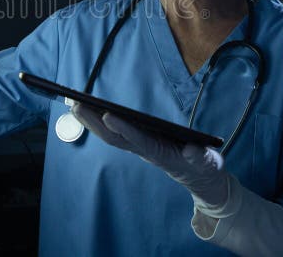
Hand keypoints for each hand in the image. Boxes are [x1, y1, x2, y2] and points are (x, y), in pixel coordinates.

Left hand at [72, 104, 228, 209]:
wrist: (199, 177)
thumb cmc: (204, 167)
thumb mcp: (207, 163)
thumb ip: (200, 157)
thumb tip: (192, 150)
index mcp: (161, 153)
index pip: (138, 139)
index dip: (123, 128)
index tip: (108, 115)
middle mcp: (145, 150)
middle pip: (114, 137)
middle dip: (95, 122)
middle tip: (77, 104)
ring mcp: (139, 146)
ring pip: (110, 135)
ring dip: (91, 122)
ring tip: (75, 104)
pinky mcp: (138, 142)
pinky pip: (114, 132)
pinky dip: (99, 122)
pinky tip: (88, 111)